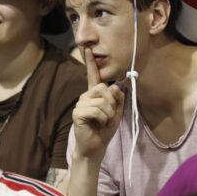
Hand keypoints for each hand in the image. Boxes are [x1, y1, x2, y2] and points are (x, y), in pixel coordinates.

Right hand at [71, 48, 125, 162]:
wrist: (96, 147)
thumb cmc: (105, 130)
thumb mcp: (117, 113)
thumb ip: (118, 99)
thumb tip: (115, 86)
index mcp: (94, 94)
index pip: (93, 75)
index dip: (90, 62)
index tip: (88, 49)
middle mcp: (86, 96)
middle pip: (104, 88)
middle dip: (112, 103)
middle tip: (109, 116)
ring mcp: (80, 104)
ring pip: (102, 101)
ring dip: (109, 114)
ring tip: (103, 122)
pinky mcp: (78, 112)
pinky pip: (97, 110)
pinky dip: (103, 119)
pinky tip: (98, 124)